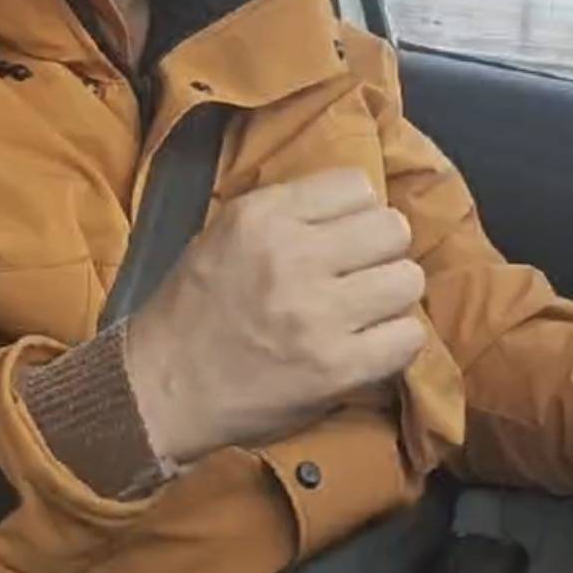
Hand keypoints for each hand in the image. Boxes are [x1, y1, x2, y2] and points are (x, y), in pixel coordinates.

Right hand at [125, 168, 426, 464]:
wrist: (164, 386)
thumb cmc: (196, 305)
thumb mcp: (227, 232)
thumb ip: (289, 212)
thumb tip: (360, 205)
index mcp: (264, 215)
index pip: (357, 186)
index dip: (358, 213)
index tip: (345, 237)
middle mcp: (293, 255)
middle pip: (393, 229)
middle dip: (382, 252)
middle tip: (361, 275)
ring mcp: (318, 313)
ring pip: (408, 280)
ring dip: (392, 297)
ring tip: (366, 311)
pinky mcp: (335, 367)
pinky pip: (408, 337)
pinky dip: (396, 342)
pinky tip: (370, 346)